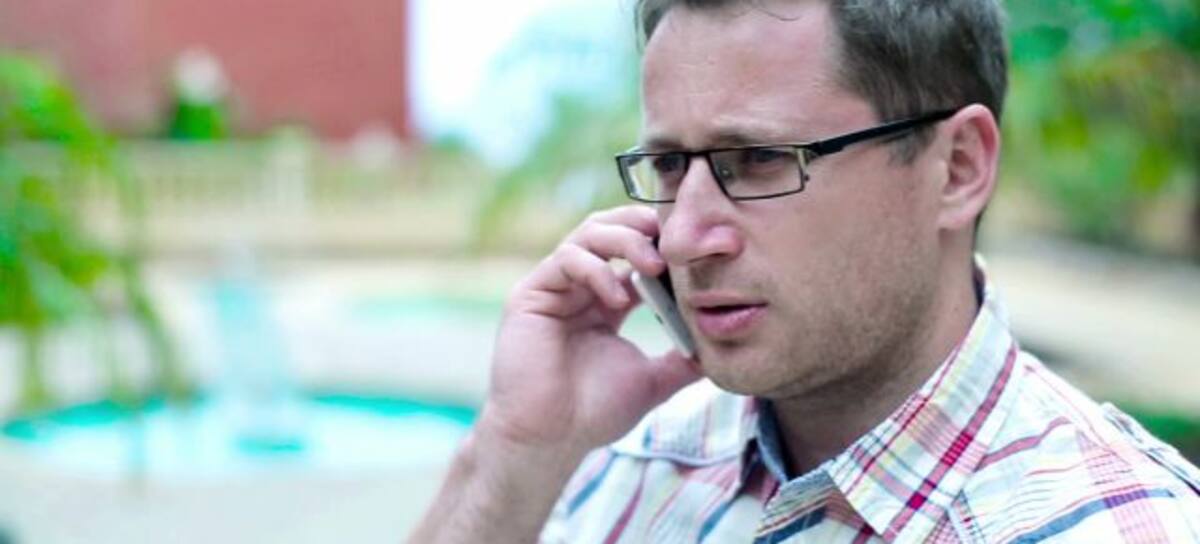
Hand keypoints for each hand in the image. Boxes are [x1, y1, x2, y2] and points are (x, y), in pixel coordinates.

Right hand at [481, 205, 701, 457]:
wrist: (550, 439)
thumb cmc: (593, 412)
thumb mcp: (652, 380)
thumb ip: (682, 359)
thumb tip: (720, 347)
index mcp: (606, 300)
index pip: (634, 251)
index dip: (662, 245)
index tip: (695, 253)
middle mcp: (579, 287)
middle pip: (609, 229)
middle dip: (643, 227)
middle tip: (675, 243)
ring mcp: (554, 287)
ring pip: (588, 234)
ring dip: (625, 241)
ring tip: (653, 265)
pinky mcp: (532, 293)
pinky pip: (566, 259)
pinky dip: (597, 269)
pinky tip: (617, 298)